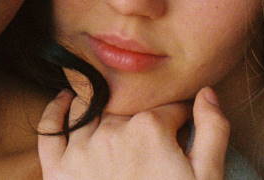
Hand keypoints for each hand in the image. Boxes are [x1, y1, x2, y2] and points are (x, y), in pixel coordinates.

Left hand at [37, 87, 229, 179]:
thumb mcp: (206, 178)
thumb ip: (212, 131)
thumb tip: (206, 93)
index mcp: (150, 129)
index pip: (169, 108)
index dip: (180, 117)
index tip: (183, 127)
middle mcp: (112, 132)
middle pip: (128, 108)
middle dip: (142, 116)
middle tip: (151, 135)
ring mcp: (81, 150)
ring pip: (89, 108)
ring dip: (101, 106)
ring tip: (113, 113)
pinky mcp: (58, 169)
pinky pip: (50, 128)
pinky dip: (56, 109)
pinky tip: (66, 100)